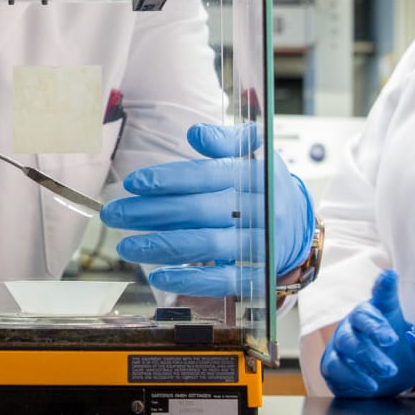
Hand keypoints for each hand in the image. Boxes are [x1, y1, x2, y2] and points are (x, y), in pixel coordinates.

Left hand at [99, 122, 314, 292]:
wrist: (299, 227)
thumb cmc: (265, 185)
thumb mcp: (256, 154)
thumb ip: (226, 141)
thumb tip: (196, 134)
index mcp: (256, 176)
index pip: (208, 176)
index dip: (170, 179)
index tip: (134, 183)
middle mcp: (258, 211)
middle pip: (199, 211)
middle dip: (151, 213)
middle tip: (115, 213)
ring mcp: (258, 245)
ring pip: (205, 245)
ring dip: (161, 246)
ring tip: (125, 245)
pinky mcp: (255, 276)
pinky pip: (222, 281)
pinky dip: (190, 279)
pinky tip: (160, 275)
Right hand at [320, 270, 414, 397]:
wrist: (377, 387)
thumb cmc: (397, 355)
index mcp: (381, 312)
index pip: (382, 295)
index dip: (385, 285)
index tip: (391, 275)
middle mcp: (359, 322)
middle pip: (361, 317)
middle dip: (375, 328)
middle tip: (390, 339)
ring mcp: (344, 342)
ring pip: (350, 343)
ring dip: (368, 356)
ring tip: (389, 370)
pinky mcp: (333, 364)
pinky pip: (338, 366)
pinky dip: (354, 376)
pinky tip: (371, 384)